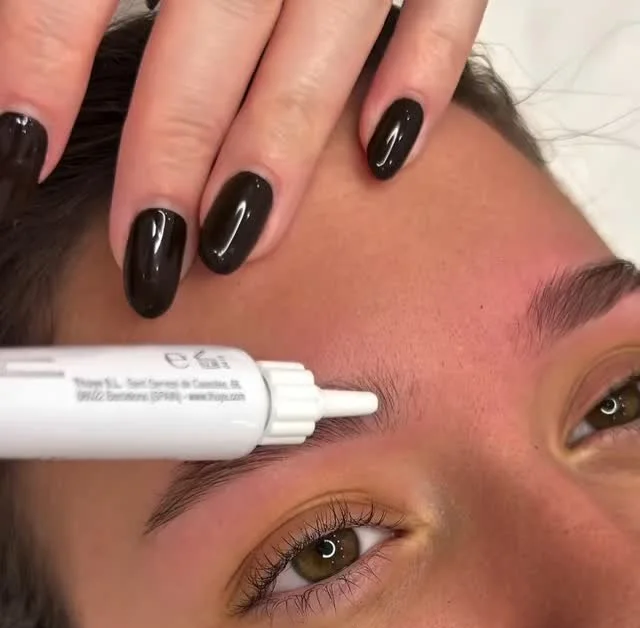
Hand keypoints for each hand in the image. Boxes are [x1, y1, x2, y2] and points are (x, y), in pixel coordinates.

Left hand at [0, 0, 488, 317]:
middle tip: (146, 249)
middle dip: (176, 142)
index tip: (17, 148)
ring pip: (330, 28)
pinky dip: (422, 69)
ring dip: (283, 143)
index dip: (45, 53)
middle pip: (220, 13)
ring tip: (236, 241)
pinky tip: (382, 154)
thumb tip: (9, 73)